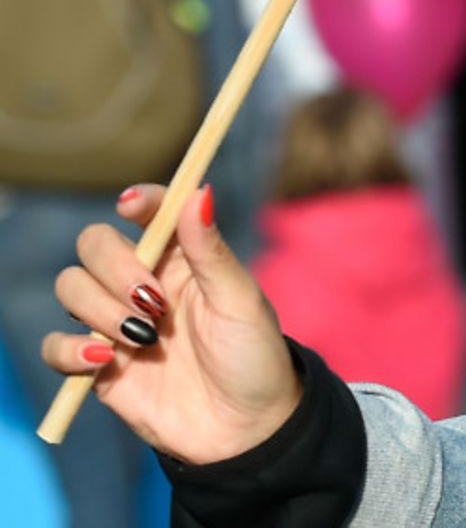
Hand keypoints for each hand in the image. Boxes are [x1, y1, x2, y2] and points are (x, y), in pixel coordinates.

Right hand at [41, 184, 300, 464]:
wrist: (245, 428)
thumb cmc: (253, 357)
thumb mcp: (241, 302)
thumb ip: (211, 252)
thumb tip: (199, 192)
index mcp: (182, 259)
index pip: (147, 213)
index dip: (137, 202)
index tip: (132, 206)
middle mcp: (143, 283)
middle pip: (94, 245)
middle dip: (114, 267)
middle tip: (152, 302)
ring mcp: (116, 322)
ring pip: (71, 288)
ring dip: (99, 308)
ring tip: (144, 337)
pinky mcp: (98, 366)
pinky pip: (56, 345)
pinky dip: (70, 348)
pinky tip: (106, 359)